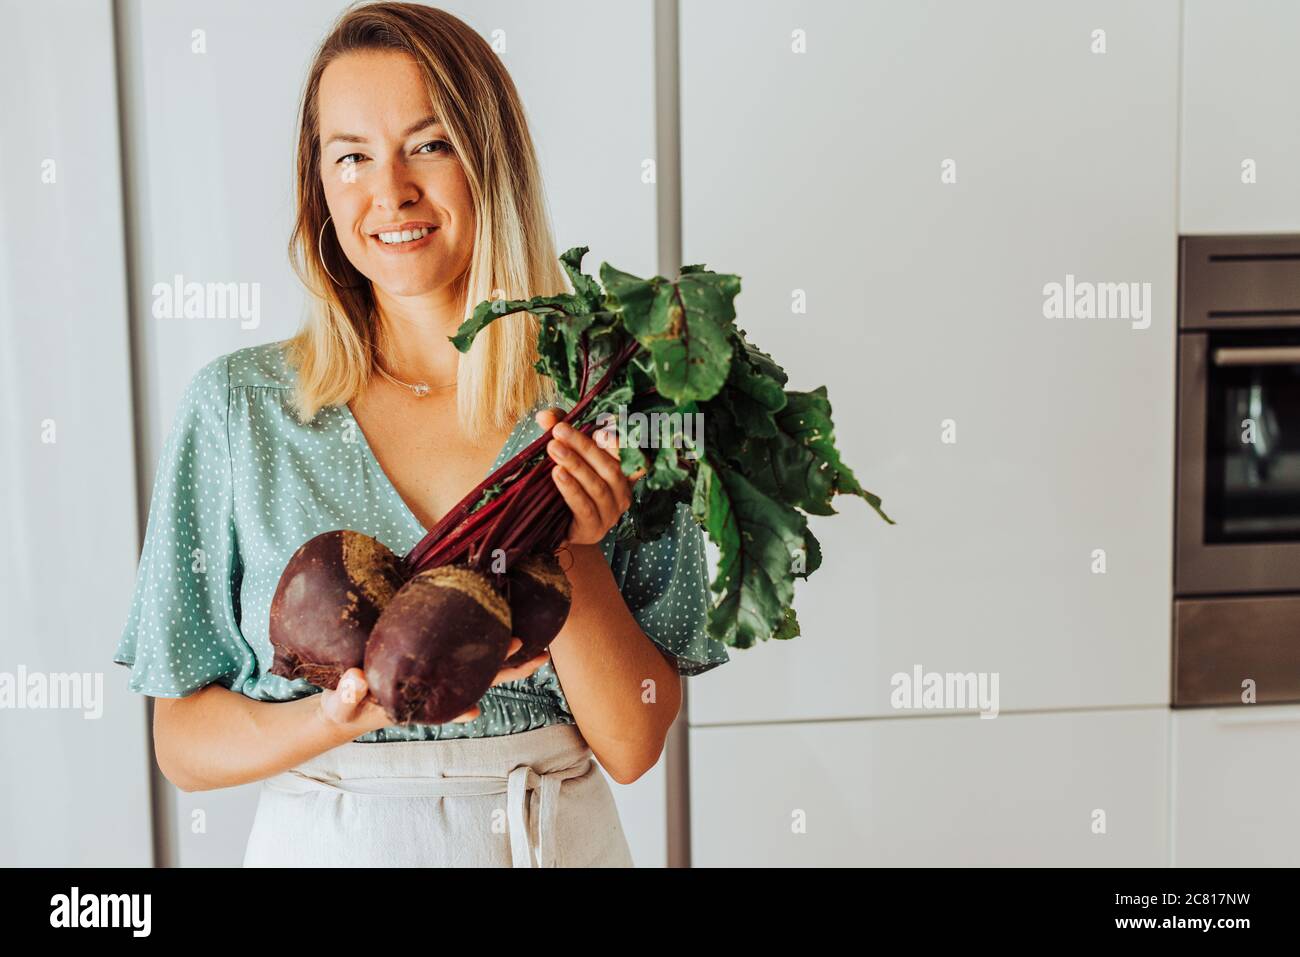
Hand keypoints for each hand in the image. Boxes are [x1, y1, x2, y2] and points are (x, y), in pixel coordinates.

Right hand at [318, 639, 551, 733]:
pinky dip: (478, 633)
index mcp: (420, 703)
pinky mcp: (428, 654)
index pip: (457, 696)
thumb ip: (347, 695)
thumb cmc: (345, 707)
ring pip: (477, 662)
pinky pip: (458, 644)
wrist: (345, 704)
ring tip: (535, 635)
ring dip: (505, 650)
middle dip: (511, 666)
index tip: (498, 676)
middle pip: (481, 678)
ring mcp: (436, 672)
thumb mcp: (341, 705)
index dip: (478, 689)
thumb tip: (355, 680)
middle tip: (543, 653)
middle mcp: (436, 689)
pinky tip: (496, 615)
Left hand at [535, 408, 644, 546]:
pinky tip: (557, 473)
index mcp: (624, 473)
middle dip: (584, 446)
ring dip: (575, 464)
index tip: (602, 427)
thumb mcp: (567, 451)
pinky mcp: (594, 528)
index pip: (635, 457)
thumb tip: (544, 415)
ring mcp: (611, 513)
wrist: (557, 527)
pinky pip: (584, 506)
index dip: (622, 443)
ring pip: (598, 486)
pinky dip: (571, 489)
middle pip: (610, 467)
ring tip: (554, 449)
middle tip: (560, 431)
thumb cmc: (568, 484)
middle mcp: (623, 492)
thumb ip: (560, 430)